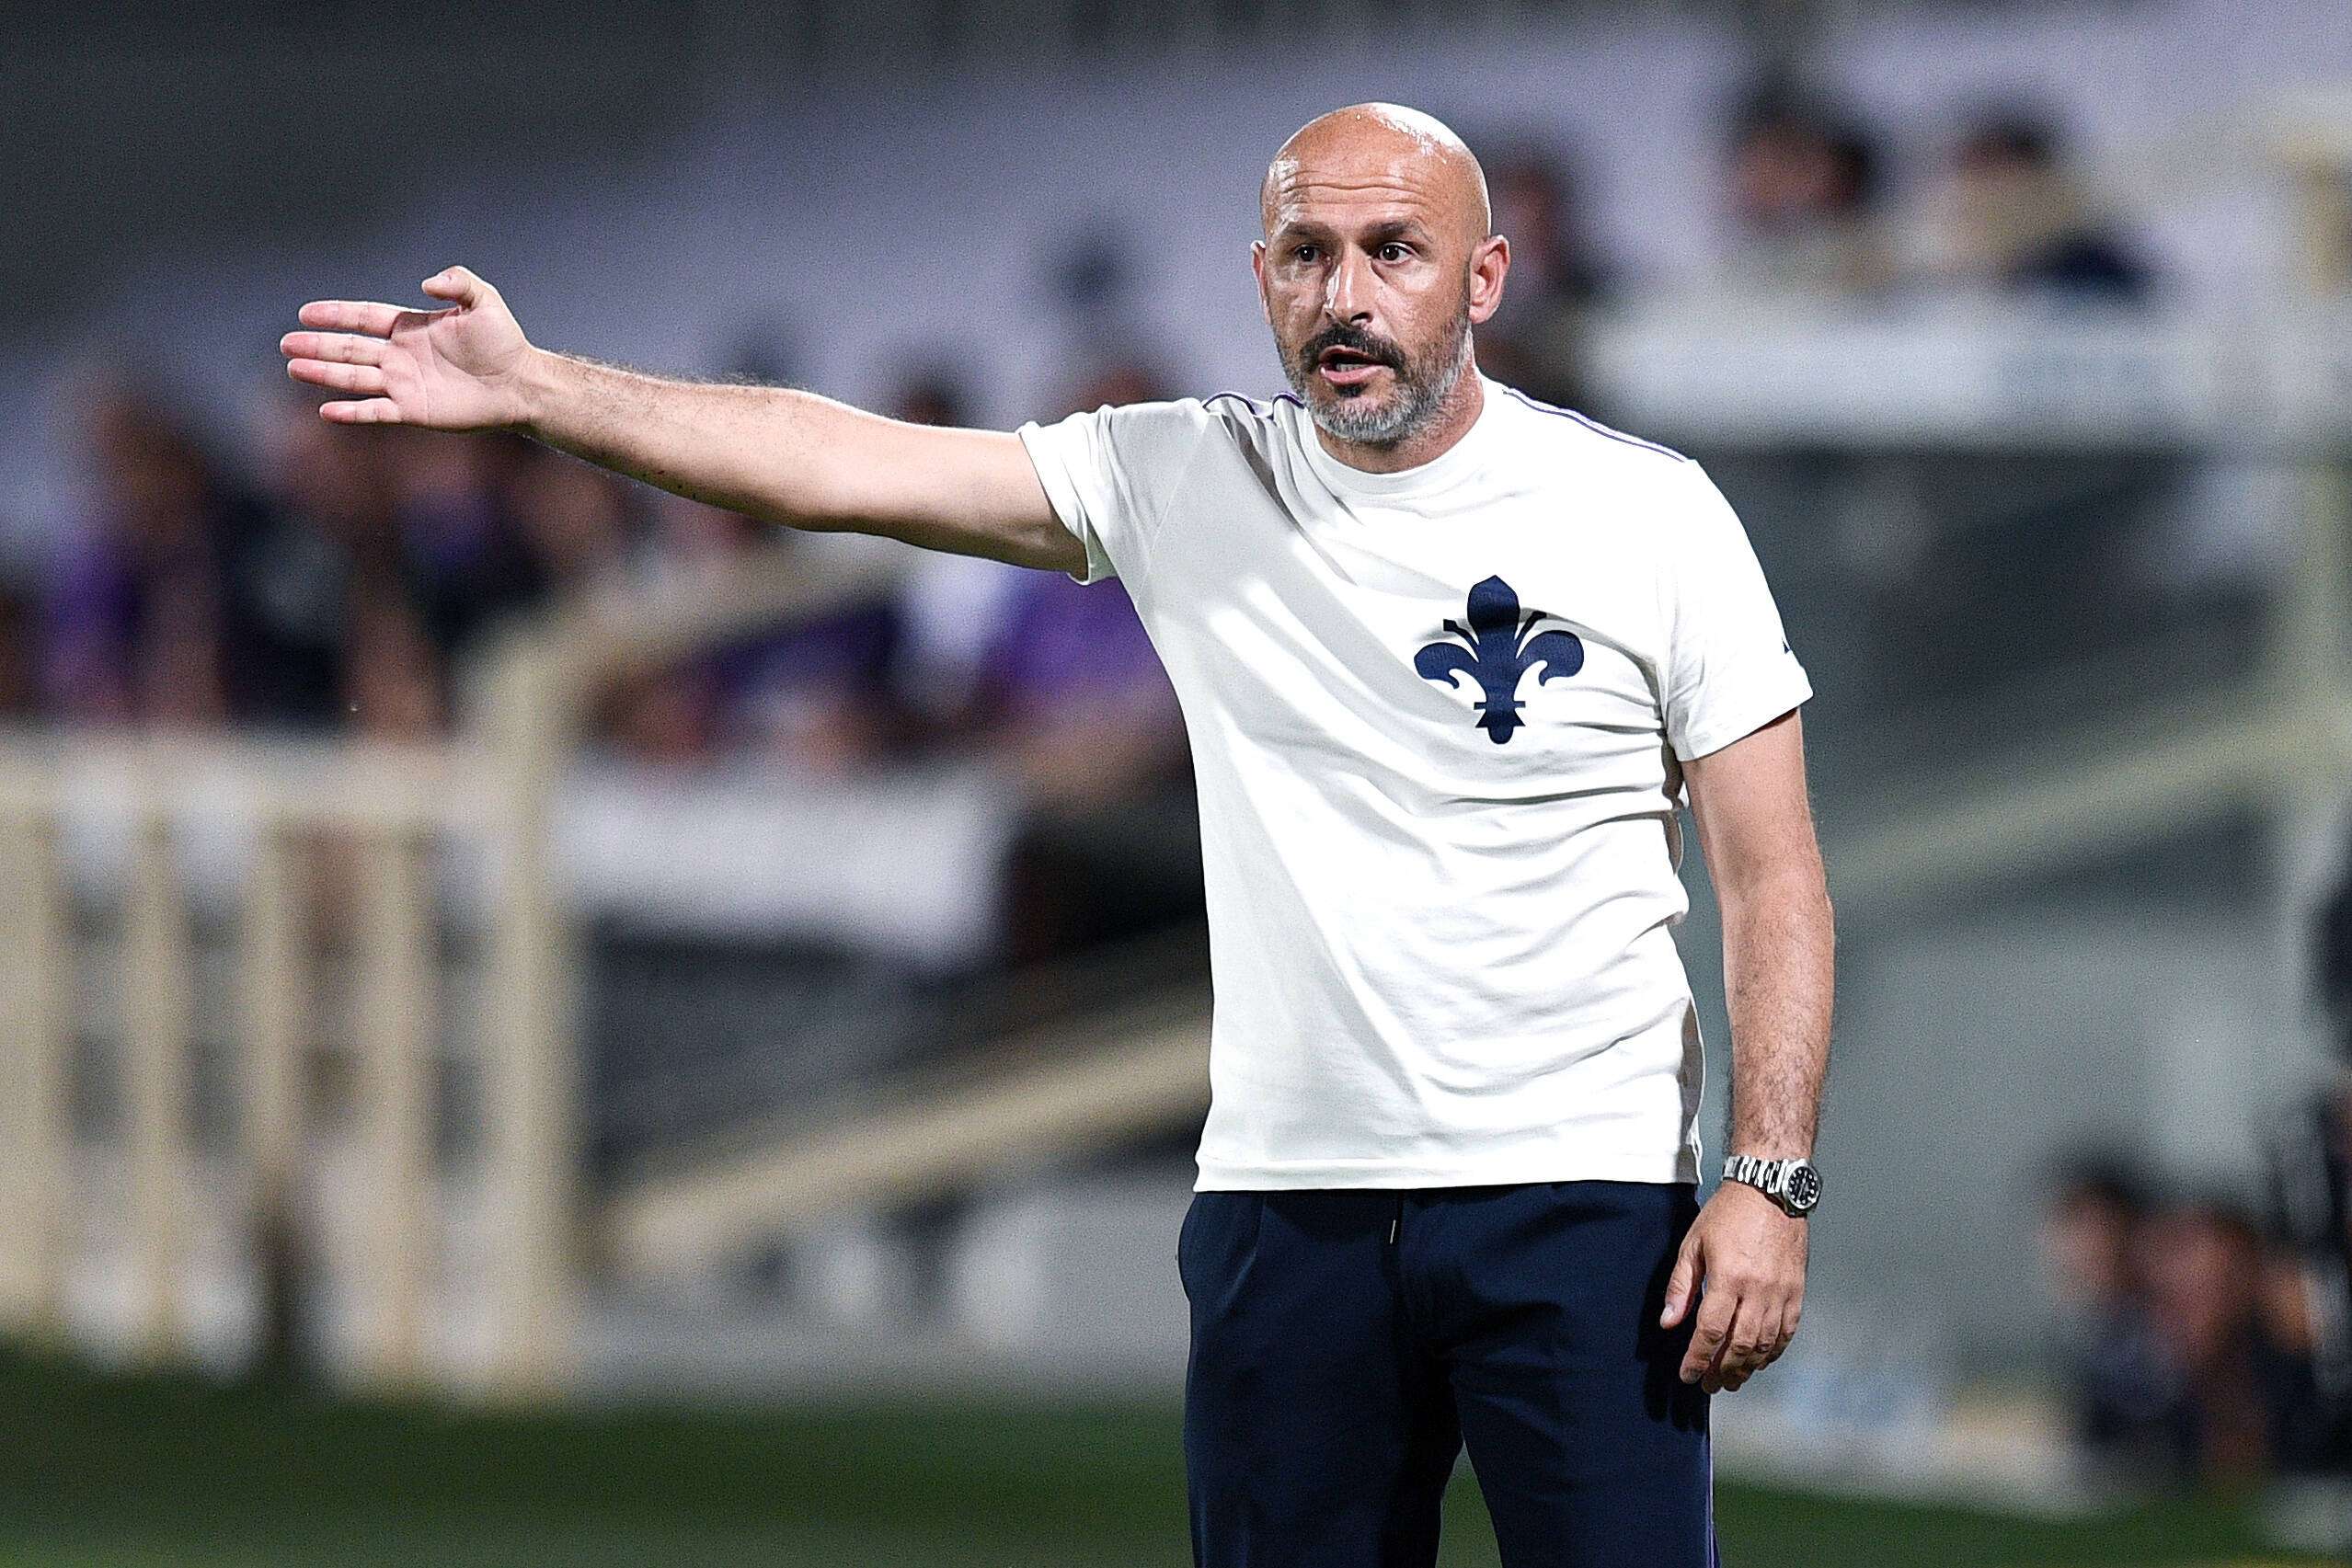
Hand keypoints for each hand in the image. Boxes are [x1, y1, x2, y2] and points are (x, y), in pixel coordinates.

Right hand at [280, 266, 537, 429]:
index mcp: (411, 327)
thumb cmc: (505, 341)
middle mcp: (401, 355)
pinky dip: (352, 412)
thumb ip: (457, 282)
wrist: (522, 383)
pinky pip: (376, 412)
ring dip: (324, 374)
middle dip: (318, 346)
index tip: (306, 312)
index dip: (336, 314)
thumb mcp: (484, 301)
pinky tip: (326, 410)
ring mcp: (405, 384)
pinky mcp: (414, 410)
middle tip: (286, 344)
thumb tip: (426, 283)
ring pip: (355, 379)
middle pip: (350, 349)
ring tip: (294, 367)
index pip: (364, 317)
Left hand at [1659, 1179, 1806, 1393]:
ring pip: (1765, 1343)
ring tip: (1731, 1378)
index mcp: (1729, 1277)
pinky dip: (1773, 1351)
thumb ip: (1681, 1287)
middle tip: (1710, 1385)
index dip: (1698, 1358)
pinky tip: (1760, 1360)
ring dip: (1747, 1367)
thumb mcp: (1693, 1244)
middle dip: (1722, 1370)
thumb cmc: (1728, 1213)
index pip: (1710, 1331)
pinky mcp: (1797, 1290)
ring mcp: (1782, 1292)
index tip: (1688, 1375)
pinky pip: (1787, 1331)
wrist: (1770, 1189)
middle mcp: (1758, 1289)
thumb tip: (1669, 1323)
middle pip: (1740, 1345)